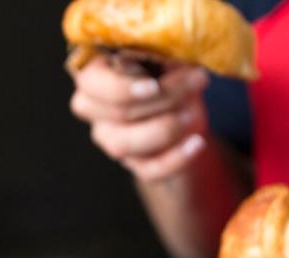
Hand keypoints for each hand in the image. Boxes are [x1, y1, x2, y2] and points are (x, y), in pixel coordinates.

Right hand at [69, 55, 210, 181]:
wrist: (185, 111)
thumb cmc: (169, 74)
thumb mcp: (167, 57)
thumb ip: (162, 56)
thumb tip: (172, 62)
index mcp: (95, 74)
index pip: (91, 83)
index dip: (120, 88)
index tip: (153, 86)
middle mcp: (93, 108)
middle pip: (118, 112)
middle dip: (163, 98)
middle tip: (197, 80)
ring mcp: (110, 139)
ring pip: (124, 143)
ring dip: (164, 128)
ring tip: (193, 113)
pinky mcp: (133, 164)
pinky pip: (148, 170)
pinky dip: (176, 158)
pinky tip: (197, 143)